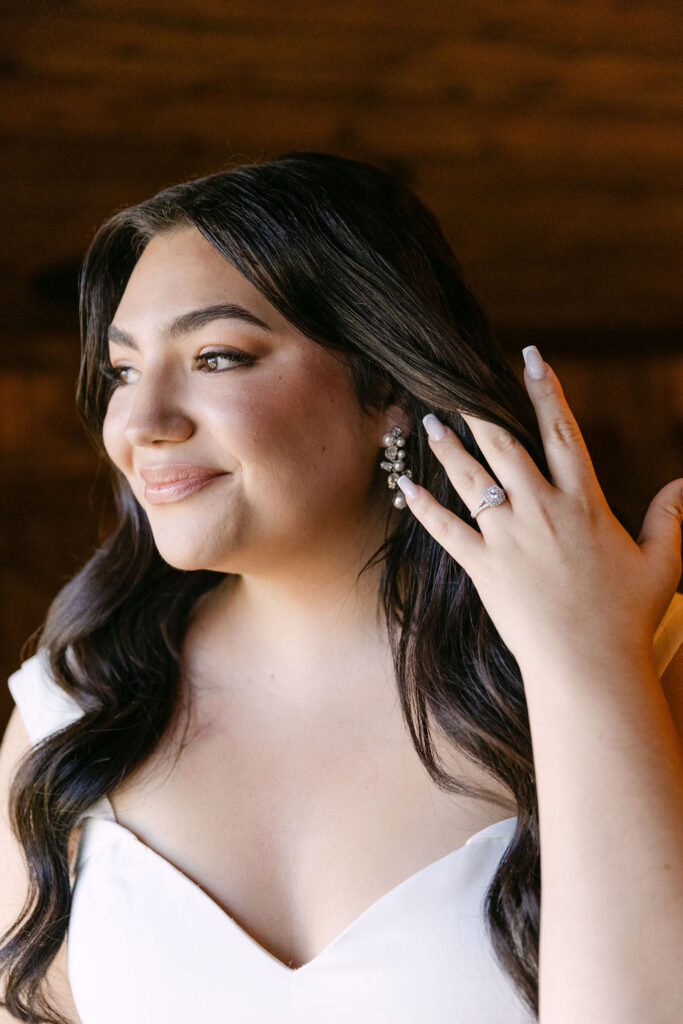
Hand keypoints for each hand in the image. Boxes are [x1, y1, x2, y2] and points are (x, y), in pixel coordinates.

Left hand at [397, 348, 682, 677]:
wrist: (589, 666)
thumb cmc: (627, 618)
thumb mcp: (661, 564)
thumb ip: (669, 518)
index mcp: (583, 502)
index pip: (563, 432)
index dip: (547, 392)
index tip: (532, 359)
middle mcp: (542, 509)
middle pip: (506, 445)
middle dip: (481, 409)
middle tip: (458, 384)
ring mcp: (509, 537)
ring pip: (471, 478)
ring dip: (448, 446)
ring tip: (429, 419)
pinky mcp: (483, 566)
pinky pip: (445, 529)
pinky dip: (423, 506)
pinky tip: (404, 484)